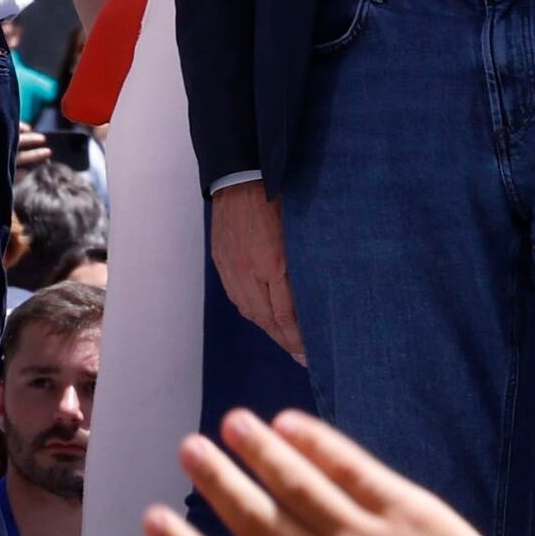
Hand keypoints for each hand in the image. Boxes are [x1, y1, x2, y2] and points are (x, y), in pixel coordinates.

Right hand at [145, 410, 534, 535]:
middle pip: (255, 518)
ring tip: (234, 423)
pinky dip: (316, 442)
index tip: (153, 517)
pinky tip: (289, 423)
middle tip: (190, 449)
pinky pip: (353, 468)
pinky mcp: (411, 513)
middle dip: (215, 479)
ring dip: (259, 449)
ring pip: (299, 483)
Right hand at [210, 179, 302, 359]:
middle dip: (285, 341)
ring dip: (268, 328)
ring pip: (249, 311)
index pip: (285, 315)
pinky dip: (251, 310)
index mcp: (272, 263)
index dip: (298, 339)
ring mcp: (231, 267)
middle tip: (301, 357)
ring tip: (284, 339)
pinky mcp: (221, 261)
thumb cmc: (279, 202)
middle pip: (266, 319)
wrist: (240, 178)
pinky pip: (235, 296)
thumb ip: (302, 267)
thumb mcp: (299, 235)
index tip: (310, 355)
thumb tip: (313, 298)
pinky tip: (262, 315)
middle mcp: (248, 271)